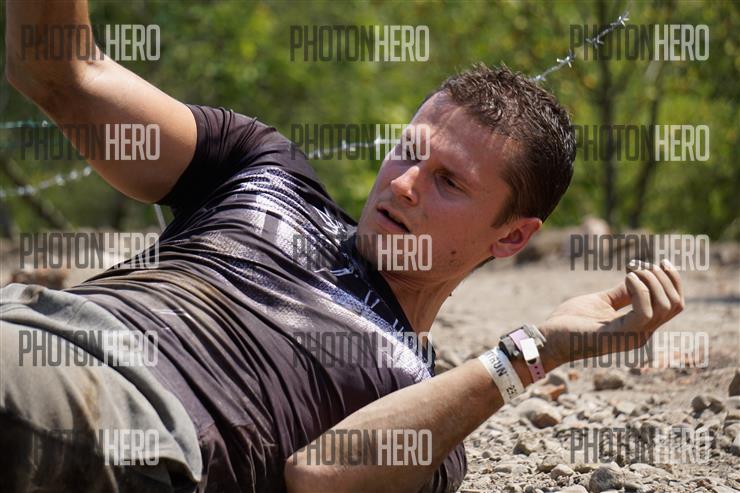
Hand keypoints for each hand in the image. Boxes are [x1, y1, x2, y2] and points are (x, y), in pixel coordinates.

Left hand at [538, 259, 684, 368]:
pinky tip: (626, 278)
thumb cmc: (571, 322)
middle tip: (639, 265)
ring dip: (653, 281)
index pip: (675, 305)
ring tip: (631, 271)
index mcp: (640, 326)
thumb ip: (622, 293)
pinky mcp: (618, 335)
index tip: (659, 261)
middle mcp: (642, 334)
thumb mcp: (602, 301)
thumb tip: (637, 275)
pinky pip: (645, 312)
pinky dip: (640, 290)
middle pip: (676, 304)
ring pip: (666, 307)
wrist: (548, 339)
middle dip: (664, 277)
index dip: (673, 280)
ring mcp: (632, 336)